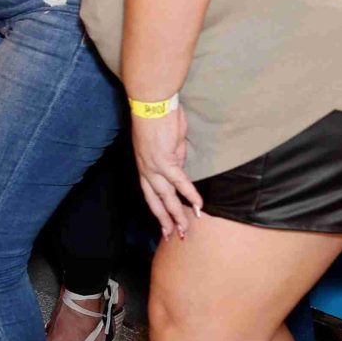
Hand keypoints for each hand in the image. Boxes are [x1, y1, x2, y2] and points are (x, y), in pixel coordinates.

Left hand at [132, 107, 203, 238]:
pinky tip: (198, 206)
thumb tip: (180, 170)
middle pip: (156, 201)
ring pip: (166, 197)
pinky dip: (189, 195)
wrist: (152, 103)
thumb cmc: (158, 119)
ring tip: (186, 229)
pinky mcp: (164, 160)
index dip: (158, 211)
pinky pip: (179, 182)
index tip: (165, 225)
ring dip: (177, 215)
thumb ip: (172, 160)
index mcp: (144, 167)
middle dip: (165, 221)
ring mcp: (154, 166)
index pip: (150, 194)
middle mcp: (145, 170)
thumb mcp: (165, 145)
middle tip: (173, 237)